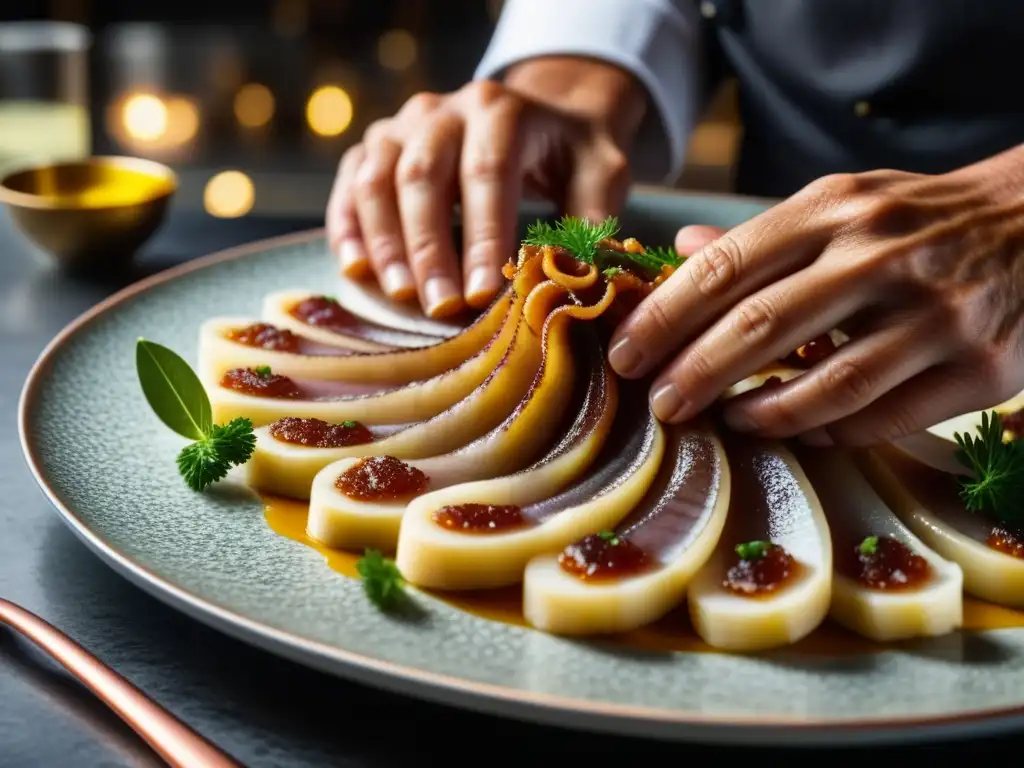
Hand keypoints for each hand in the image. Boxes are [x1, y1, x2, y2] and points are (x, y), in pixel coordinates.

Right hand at [325, 57, 645, 317]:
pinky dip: (347, 227)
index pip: (486, 173)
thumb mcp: (601, 173)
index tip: (485, 295)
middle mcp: (442, 111)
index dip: (482, 237)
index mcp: (500, 111)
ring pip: (376, 179)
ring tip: (400, 296)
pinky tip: (357, 270)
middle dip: (428, 248)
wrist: (541, 113)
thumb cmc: (572, 153)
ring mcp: (401, 126)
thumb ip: (592, 218)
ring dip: (385, 242)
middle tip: (439, 308)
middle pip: (422, 177)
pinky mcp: (374, 147)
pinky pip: (349, 184)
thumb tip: (578, 278)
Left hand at [609, 147, 1023, 445]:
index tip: (624, 355)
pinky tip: (797, 433)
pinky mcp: (981, 368)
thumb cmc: (917, 218)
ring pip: (828, 383)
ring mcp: (937, 314)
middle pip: (762, 325)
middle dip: (694, 373)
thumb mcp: (841, 203)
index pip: (726, 266)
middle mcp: (884, 254)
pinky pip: (886, 417)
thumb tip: (680, 248)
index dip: (664, 317)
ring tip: (725, 420)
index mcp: (835, 208)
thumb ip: (761, 235)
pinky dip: (830, 432)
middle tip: (659, 405)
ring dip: (762, 412)